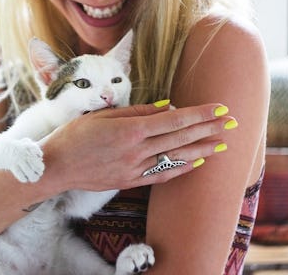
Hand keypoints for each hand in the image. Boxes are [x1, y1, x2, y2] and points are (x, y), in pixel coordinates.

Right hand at [41, 102, 234, 191]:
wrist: (57, 166)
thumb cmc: (75, 135)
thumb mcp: (102, 115)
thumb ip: (136, 112)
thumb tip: (165, 107)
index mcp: (129, 129)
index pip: (173, 120)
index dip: (199, 114)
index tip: (219, 108)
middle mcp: (136, 150)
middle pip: (179, 138)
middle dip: (207, 129)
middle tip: (230, 122)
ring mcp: (134, 169)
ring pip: (175, 158)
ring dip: (200, 150)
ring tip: (221, 144)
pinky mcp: (130, 181)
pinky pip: (161, 176)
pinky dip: (180, 169)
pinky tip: (195, 163)